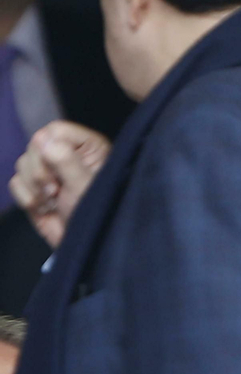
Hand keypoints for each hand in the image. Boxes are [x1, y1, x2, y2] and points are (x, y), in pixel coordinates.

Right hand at [10, 120, 111, 248]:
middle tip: (57, 191)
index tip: (58, 171)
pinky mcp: (34, 188)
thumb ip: (66, 160)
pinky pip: (15, 182)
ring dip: (34, 187)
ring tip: (53, 201)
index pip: (55, 129)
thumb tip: (44, 139)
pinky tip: (44, 207)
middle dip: (40, 173)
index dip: (49, 149)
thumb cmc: (94, 212)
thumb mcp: (84, 185)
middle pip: (34, 146)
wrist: (82, 243)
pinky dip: (26, 197)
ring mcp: (49, 171)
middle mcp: (67, 154)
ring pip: (22, 163)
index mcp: (87, 146)